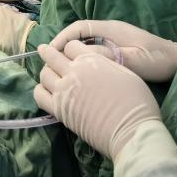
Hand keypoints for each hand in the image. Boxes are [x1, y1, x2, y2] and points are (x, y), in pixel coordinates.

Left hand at [34, 45, 161, 159]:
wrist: (132, 130)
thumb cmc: (136, 101)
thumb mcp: (124, 72)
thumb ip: (105, 64)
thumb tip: (97, 64)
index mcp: (91, 59)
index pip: (70, 45)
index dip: (70, 48)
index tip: (71, 52)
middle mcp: (74, 72)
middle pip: (52, 56)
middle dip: (48, 53)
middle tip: (45, 51)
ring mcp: (64, 91)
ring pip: (44, 75)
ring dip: (46, 72)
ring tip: (49, 74)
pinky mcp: (59, 110)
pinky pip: (40, 96)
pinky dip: (41, 90)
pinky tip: (46, 91)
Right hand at [50, 20, 176, 82]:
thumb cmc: (158, 60)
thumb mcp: (135, 59)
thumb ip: (111, 56)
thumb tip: (86, 56)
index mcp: (111, 29)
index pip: (79, 27)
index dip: (62, 37)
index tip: (51, 50)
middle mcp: (109, 30)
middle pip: (78, 34)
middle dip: (62, 45)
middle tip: (50, 61)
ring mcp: (112, 38)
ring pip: (84, 42)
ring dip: (71, 52)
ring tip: (60, 67)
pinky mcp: (116, 48)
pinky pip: (92, 49)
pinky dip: (82, 57)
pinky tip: (79, 71)